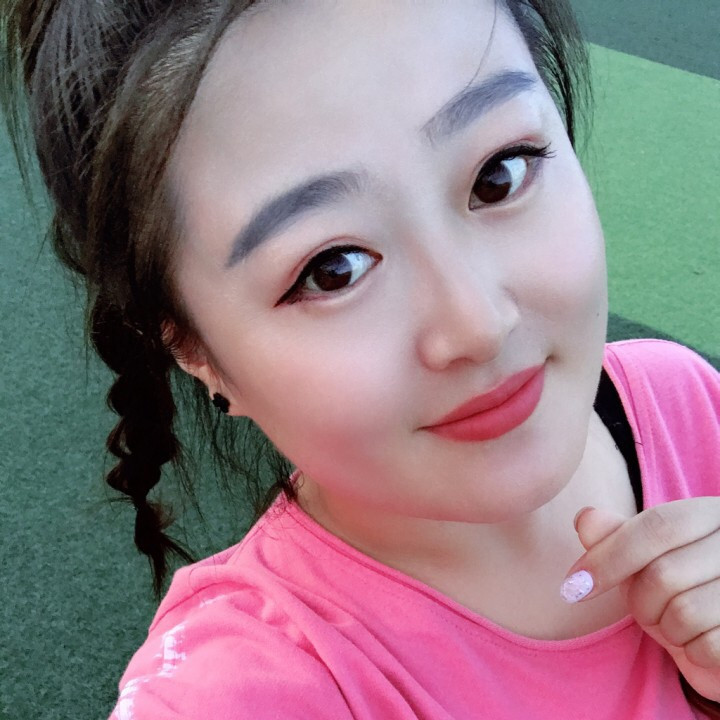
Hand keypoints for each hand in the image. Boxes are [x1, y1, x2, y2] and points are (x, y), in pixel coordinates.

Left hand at [562, 499, 719, 701]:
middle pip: (663, 573)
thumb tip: (584, 519)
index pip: (657, 526)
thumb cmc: (683, 590)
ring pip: (684, 612)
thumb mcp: (645, 559)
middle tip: (645, 610)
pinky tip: (699, 643)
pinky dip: (692, 652)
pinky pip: (708, 646)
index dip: (609, 556)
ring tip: (675, 624)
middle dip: (639, 601)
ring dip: (666, 628)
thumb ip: (616, 537)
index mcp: (711, 514)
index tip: (573, 585)